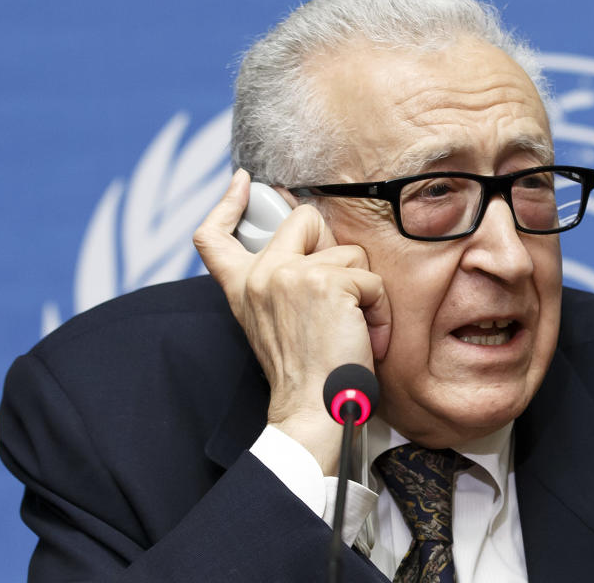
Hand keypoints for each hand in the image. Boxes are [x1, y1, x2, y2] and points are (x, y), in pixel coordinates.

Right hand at [193, 170, 390, 472]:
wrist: (314, 411)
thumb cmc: (309, 374)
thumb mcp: (278, 323)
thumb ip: (283, 285)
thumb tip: (319, 245)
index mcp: (242, 288)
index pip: (213, 235)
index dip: (227, 203)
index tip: (244, 183)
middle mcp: (259, 275)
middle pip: (306, 219)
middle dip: (337, 250)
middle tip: (342, 297)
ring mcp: (289, 275)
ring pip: (350, 253)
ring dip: (365, 292)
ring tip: (355, 330)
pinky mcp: (325, 283)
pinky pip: (372, 280)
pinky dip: (379, 311)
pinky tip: (368, 337)